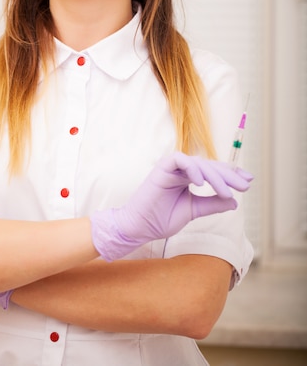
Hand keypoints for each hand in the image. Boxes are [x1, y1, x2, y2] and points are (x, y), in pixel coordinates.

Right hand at [90, 152, 252, 261]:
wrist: (139, 227)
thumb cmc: (160, 219)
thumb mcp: (193, 211)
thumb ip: (212, 205)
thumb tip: (234, 202)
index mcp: (188, 178)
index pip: (213, 172)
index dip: (231, 175)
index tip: (248, 182)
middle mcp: (182, 170)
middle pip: (210, 166)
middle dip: (229, 175)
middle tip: (244, 185)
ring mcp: (172, 167)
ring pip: (199, 163)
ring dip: (215, 177)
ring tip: (225, 192)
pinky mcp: (162, 167)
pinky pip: (180, 160)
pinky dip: (192, 169)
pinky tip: (201, 183)